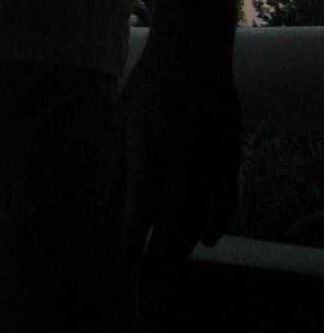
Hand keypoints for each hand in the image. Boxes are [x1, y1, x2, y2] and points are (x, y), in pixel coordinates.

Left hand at [118, 42, 240, 272]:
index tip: (122, 268)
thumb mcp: (121, 123)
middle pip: (172, 228)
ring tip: (166, 264)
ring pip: (200, 221)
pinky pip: (226, 203)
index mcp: (148, 155)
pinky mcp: (230, 159)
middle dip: (157, 258)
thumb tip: (103, 209)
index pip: (138, 215)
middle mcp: (181, 165)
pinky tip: (204, 240)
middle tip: (144, 275)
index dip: (130, 247)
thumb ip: (115, 168)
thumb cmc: (148, 87)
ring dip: (182, 248)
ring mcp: (210, 164)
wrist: (193, 58)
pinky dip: (216, 226)